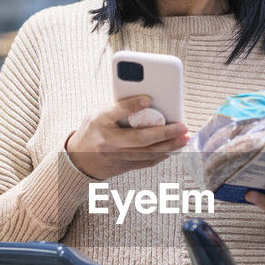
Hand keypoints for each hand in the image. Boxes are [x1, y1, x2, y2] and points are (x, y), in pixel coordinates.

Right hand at [66, 95, 189, 179]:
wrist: (80, 159)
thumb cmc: (92, 131)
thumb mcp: (99, 113)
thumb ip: (120, 107)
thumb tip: (146, 100)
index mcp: (102, 127)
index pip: (117, 112)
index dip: (132, 105)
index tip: (148, 98)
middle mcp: (112, 145)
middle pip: (141, 139)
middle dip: (165, 134)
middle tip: (183, 127)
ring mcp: (120, 158)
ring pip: (148, 153)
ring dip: (169, 146)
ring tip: (185, 138)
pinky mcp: (126, 166)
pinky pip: (148, 161)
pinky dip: (162, 155)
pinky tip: (174, 148)